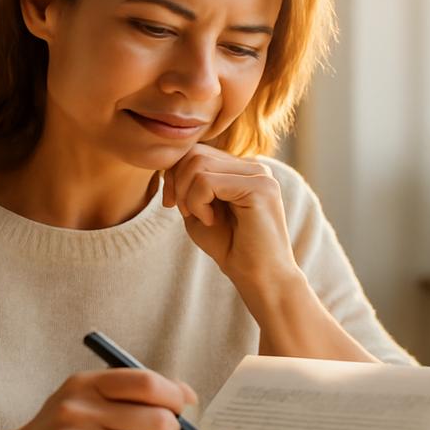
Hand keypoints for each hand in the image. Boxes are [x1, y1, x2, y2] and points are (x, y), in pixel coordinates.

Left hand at [163, 143, 299, 283]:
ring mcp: (259, 173)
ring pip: (198, 163)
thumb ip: (187, 183)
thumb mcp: (198, 209)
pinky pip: (207, 182)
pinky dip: (198, 203)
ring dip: (187, 195)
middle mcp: (253, 165)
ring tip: (202, 218)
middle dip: (177, 184)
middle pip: (195, 152)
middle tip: (185, 213)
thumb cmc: (229, 248)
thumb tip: (170, 161)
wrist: (259, 278)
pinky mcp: (260, 187)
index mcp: (240, 168)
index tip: (172, 204)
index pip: (196, 151)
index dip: (174, 175)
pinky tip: (211, 221)